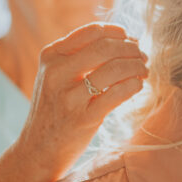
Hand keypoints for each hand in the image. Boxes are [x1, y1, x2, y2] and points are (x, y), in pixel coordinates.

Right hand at [13, 22, 147, 181]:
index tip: (130, 39)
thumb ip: (77, 57)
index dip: (117, 33)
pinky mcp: (83, 118)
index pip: (91, 32)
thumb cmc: (54, 111)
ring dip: (136, 66)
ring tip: (144, 70)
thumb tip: (120, 40)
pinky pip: (117, 94)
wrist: (37, 149)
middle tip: (143, 56)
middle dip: (131, 49)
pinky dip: (133, 86)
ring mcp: (69, 96)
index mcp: (51, 56)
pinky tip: (138, 86)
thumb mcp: (54, 77)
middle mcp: (56, 72)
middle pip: (105, 47)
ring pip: (114, 69)